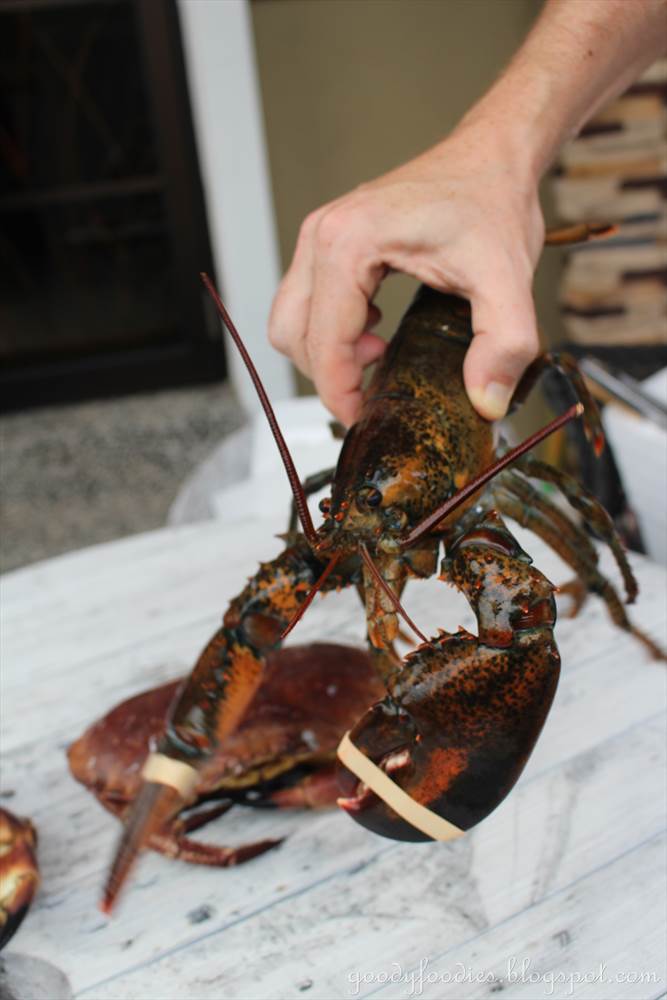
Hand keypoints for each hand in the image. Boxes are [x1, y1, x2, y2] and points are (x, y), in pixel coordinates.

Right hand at [269, 125, 544, 426]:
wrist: (493, 155)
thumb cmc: (492, 202)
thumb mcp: (507, 279)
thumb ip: (503, 344)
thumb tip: (484, 402)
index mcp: (347, 244)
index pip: (322, 344)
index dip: (341, 394)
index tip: (367, 419)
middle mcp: (321, 236)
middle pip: (292, 335)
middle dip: (329, 374)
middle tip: (376, 387)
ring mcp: (319, 235)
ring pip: (291, 320)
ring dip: (325, 352)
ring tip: (379, 354)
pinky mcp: (328, 240)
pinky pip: (306, 302)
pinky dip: (329, 329)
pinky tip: (375, 330)